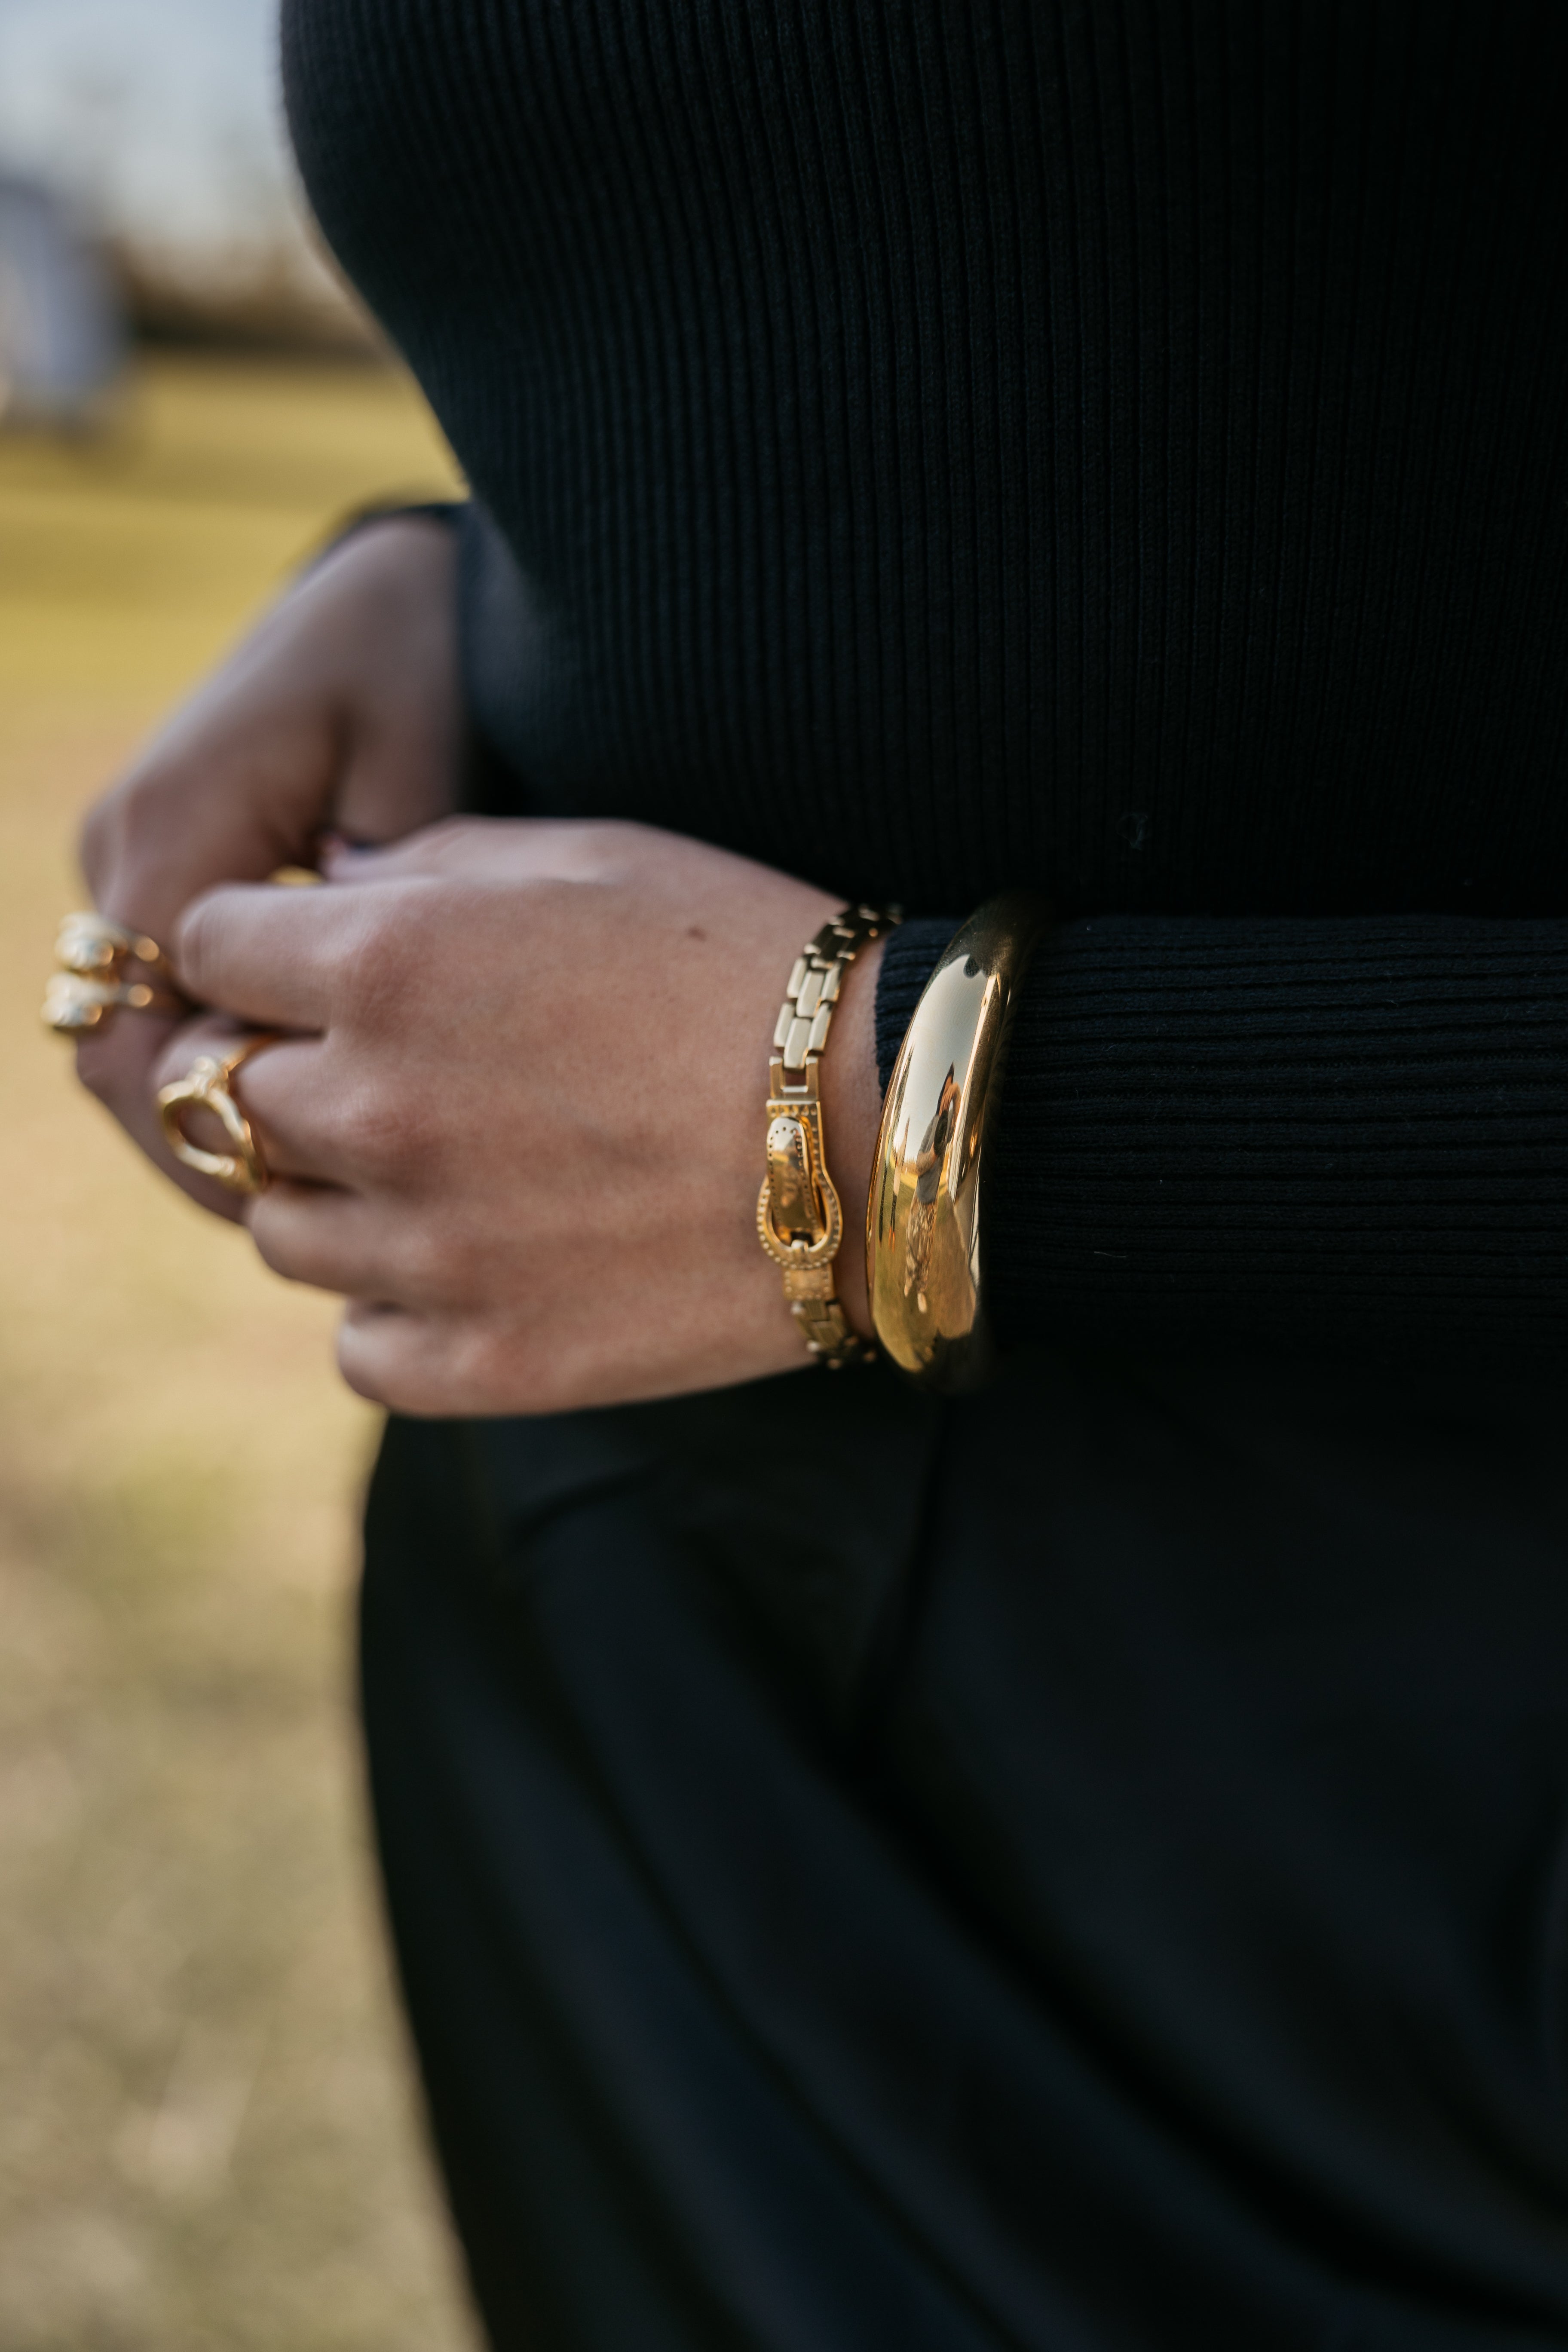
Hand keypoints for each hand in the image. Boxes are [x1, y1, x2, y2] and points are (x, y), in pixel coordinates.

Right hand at [75, 515, 459, 1216]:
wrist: (401, 596)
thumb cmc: (419, 657)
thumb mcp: (414, 748)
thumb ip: (376, 882)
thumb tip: (329, 1001)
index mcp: (170, 824)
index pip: (142, 1029)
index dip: (209, 1127)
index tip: (306, 1196)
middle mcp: (127, 848)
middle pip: (125, 1055)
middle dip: (209, 1147)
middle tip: (322, 1231)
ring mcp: (141, 865)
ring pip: (142, 1043)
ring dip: (217, 1121)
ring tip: (329, 1202)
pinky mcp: (180, 881)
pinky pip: (175, 1007)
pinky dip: (233, 1073)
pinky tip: (323, 1134)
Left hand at [158, 818, 885, 1413]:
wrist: (892, 1127)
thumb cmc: (751, 963)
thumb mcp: (592, 855)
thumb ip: (428, 866)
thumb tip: (321, 894)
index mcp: (386, 960)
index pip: (205, 948)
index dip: (259, 948)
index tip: (318, 963)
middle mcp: (376, 1108)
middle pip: (231, 1095)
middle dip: (295, 1070)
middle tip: (406, 1071)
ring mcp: (427, 1250)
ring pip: (281, 1230)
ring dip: (338, 1195)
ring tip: (453, 1171)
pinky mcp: (488, 1360)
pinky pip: (358, 1346)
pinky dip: (394, 1310)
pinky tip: (474, 1266)